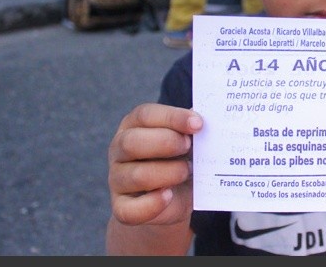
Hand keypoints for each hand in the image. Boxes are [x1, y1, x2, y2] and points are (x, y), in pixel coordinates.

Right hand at [108, 103, 201, 226]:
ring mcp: (117, 179)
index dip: (172, 118)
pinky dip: (153, 204)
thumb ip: (192, 130)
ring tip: (187, 172)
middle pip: (132, 142)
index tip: (198, 124)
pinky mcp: (121, 207)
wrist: (174, 197)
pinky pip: (130, 210)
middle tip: (189, 147)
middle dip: (167, 143)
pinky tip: (169, 195)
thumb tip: (208, 119)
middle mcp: (120, 150)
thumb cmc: (180, 159)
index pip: (146, 115)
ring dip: (168, 173)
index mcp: (134, 125)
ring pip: (137, 175)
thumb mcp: (187, 141)